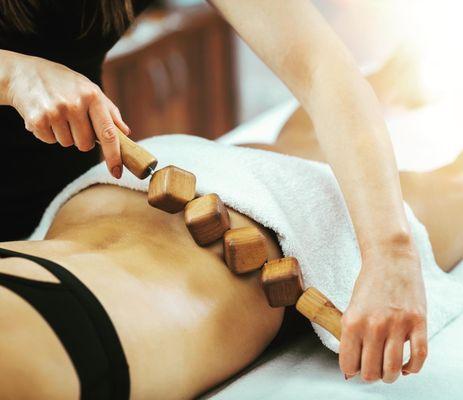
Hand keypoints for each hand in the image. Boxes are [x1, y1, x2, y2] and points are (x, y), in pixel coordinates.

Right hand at [6, 52, 129, 177]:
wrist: (25, 73)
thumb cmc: (65, 84)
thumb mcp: (90, 90)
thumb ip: (110, 112)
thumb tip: (126, 133)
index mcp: (93, 96)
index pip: (108, 133)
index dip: (114, 156)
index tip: (117, 172)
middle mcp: (74, 104)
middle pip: (86, 144)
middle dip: (82, 138)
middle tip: (73, 120)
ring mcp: (55, 111)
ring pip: (67, 144)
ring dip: (64, 134)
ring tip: (57, 114)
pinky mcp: (37, 119)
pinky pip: (50, 141)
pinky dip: (48, 133)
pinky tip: (45, 116)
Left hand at [339, 243, 426, 382]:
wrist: (390, 259)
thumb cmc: (369, 283)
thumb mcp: (351, 307)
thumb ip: (351, 334)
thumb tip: (351, 365)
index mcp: (352, 322)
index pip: (348, 363)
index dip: (351, 370)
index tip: (354, 369)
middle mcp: (374, 326)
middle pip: (370, 371)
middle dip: (369, 376)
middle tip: (371, 370)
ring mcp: (397, 325)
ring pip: (392, 369)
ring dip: (389, 376)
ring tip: (387, 372)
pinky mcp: (418, 323)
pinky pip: (418, 357)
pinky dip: (412, 368)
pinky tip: (405, 366)